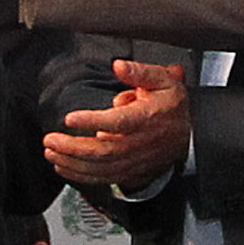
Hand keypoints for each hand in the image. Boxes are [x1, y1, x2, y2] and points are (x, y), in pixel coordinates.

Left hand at [47, 59, 190, 188]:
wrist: (193, 133)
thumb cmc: (173, 106)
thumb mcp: (164, 80)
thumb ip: (140, 72)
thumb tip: (119, 65)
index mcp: (146, 118)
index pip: (117, 122)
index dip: (92, 121)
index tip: (70, 118)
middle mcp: (139, 143)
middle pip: (103, 150)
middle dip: (73, 147)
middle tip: (50, 140)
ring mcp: (135, 160)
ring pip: (101, 168)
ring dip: (72, 163)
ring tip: (51, 153)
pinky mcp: (132, 171)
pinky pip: (104, 178)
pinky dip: (81, 176)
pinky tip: (64, 168)